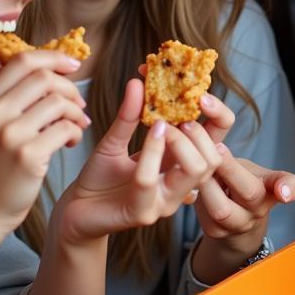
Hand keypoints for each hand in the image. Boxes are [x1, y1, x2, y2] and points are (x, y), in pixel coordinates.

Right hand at [0, 49, 89, 240]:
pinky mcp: (27, 155)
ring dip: (77, 113)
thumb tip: (52, 75)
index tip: (72, 65)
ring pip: (59, 103)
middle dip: (70, 89)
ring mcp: (9, 134)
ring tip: (77, 127)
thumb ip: (12, 101)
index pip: (22, 61)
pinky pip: (66, 128)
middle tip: (79, 105)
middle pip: (45, 78)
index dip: (53, 57)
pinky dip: (76, 133)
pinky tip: (71, 143)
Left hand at [55, 80, 227, 245]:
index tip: (201, 94)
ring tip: (157, 125)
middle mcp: (179, 185)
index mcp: (179, 163)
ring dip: (178, 140)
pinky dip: (150, 151)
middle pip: (214, 158)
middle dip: (199, 131)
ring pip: (194, 169)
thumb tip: (138, 81)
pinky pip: (151, 179)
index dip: (219, 115)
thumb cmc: (99, 177)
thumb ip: (130, 114)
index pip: (217, 140)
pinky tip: (146, 135)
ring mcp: (165, 201)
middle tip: (175, 117)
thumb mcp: (116, 139)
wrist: (75, 208)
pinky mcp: (143, 212)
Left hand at [190, 151, 294, 282]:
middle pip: (250, 192)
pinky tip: (186, 180)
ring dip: (207, 185)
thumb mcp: (244, 163)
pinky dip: (194, 196)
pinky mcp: (216, 232)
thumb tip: (211, 110)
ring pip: (222, 208)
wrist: (231, 215)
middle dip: (231, 169)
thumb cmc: (239, 180)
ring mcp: (239, 223)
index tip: (283, 193)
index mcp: (272, 185)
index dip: (289, 188)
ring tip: (194, 164)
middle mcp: (260, 207)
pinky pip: (204, 216)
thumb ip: (237, 145)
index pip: (289, 184)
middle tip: (216, 147)